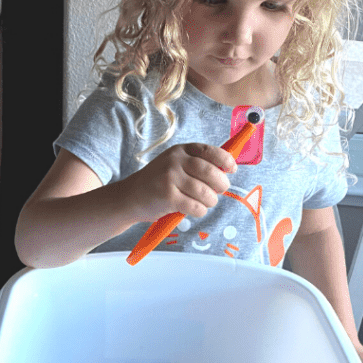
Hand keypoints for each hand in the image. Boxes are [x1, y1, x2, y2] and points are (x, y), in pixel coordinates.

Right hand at [119, 142, 235, 222]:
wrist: (130, 197)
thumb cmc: (157, 183)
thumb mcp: (173, 165)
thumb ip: (194, 165)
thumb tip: (224, 171)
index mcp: (180, 151)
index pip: (208, 151)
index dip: (225, 160)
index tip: (232, 169)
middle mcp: (175, 161)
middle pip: (209, 171)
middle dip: (221, 184)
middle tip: (221, 190)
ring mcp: (170, 179)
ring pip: (204, 191)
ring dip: (211, 200)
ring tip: (207, 203)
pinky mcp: (168, 197)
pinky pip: (194, 206)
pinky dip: (200, 210)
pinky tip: (196, 210)